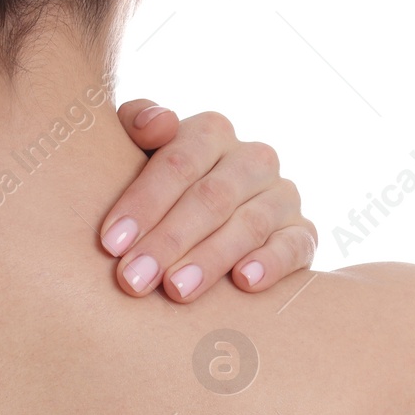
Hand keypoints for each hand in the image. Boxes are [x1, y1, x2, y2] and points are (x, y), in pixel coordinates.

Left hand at [103, 102, 316, 301]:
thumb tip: (156, 124)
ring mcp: (281, 196)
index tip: (112, 243)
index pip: (178, 162)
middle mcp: (252, 159)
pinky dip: (271, 263)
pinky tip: (244, 282)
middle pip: (210, 197)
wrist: (211, 226)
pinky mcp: (302, 234)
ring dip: (211, 259)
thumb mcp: (139, 153)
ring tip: (176, 290)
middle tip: (133, 278)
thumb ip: (138, 125)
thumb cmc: (160, 191)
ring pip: (249, 224)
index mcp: (211, 132)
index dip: (144, 202)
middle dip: (168, 240)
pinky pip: (293, 246)